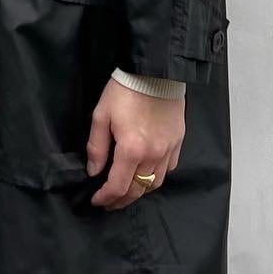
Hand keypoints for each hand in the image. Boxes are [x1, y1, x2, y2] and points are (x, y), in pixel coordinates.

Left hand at [85, 78, 184, 209]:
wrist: (156, 70)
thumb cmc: (125, 89)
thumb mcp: (101, 115)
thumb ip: (97, 147)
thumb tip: (94, 171)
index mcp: (131, 150)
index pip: (118, 186)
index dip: (105, 198)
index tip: (97, 201)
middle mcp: (153, 155)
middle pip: (137, 190)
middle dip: (121, 201)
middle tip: (109, 203)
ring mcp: (168, 149)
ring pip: (155, 183)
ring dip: (140, 191)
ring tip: (127, 191)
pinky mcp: (178, 141)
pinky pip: (169, 168)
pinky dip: (157, 176)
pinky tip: (147, 173)